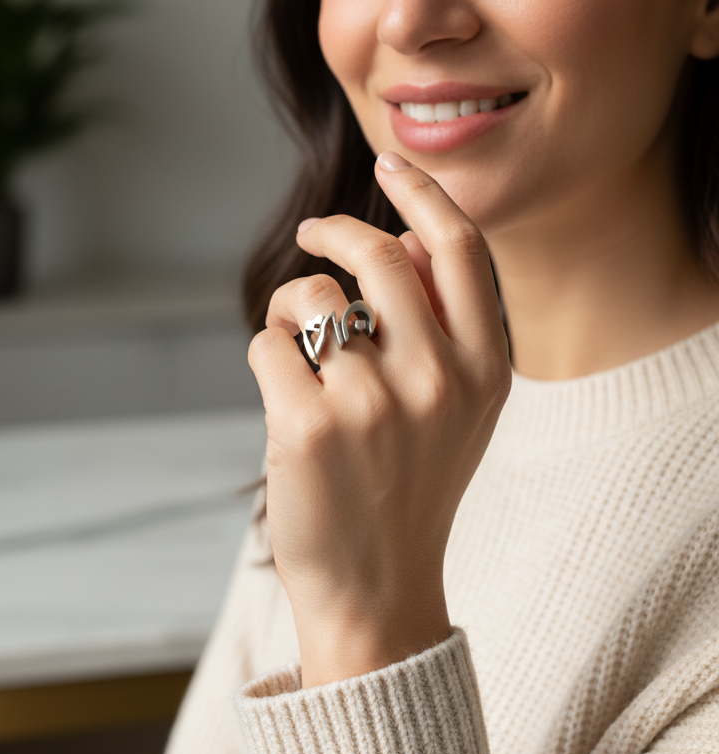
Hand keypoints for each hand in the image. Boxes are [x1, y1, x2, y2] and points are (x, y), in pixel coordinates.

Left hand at [248, 154, 510, 687]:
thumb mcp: (461, 408)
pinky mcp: (310, 427)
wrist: (379, 592)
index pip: (460, 249)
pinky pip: (267, 343)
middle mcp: (439, 379)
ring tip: (299, 352)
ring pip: (310, 296)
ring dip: (291, 308)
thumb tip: (403, 238)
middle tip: (315, 233)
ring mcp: (375, 403)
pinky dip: (266, 357)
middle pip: (379, 254)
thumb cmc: (412, 485)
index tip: (390, 161)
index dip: (422, 194)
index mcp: (487, 368)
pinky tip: (286, 400)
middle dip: (336, 230)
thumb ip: (447, 324)